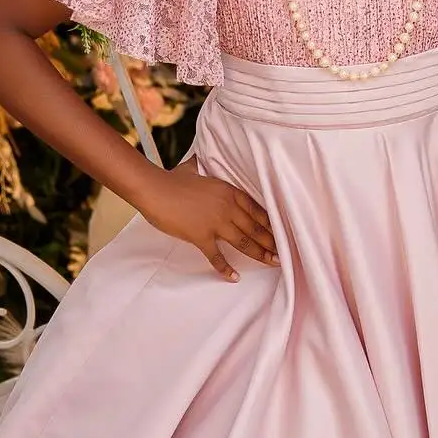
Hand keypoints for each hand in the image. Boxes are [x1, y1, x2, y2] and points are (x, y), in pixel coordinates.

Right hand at [137, 159, 277, 280]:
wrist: (154, 189)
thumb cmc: (172, 179)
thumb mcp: (194, 168)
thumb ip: (201, 167)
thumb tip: (198, 160)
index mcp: (229, 191)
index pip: (257, 209)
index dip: (271, 222)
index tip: (282, 231)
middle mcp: (227, 207)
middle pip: (256, 227)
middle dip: (272, 241)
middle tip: (283, 253)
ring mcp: (216, 222)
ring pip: (244, 241)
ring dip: (260, 253)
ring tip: (272, 263)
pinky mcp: (201, 236)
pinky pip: (217, 256)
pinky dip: (225, 268)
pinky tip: (234, 277)